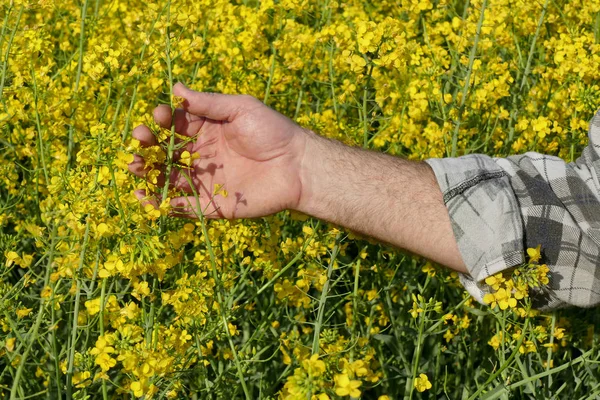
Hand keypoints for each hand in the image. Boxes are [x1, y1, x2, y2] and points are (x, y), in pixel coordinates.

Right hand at [128, 83, 307, 218]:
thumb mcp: (240, 109)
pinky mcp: (213, 205)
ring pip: (169, 179)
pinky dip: (164, 204)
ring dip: (149, 174)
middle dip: (148, 146)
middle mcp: (203, 156)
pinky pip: (184, 207)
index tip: (157, 117)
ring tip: (133, 167)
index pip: (176, 126)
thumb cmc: (273, 131)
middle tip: (139, 141)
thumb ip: (209, 103)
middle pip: (167, 152)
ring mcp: (206, 181)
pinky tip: (147, 196)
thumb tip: (175, 87)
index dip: (163, 121)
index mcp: (208, 131)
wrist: (298, 166)